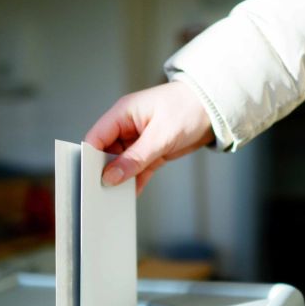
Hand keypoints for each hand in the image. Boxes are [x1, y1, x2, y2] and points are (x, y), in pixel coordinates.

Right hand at [84, 81, 213, 193]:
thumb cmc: (188, 108)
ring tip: (117, 197)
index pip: (96, 137)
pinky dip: (136, 181)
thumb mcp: (160, 136)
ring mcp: (139, 140)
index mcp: (123, 114)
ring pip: (122, 164)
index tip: (89, 178)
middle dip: (105, 171)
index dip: (90, 158)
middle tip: (102, 192)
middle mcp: (127, 127)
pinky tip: (132, 194)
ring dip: (121, 179)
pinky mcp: (152, 151)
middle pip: (106, 153)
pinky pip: (138, 169)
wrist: (214, 109)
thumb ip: (134, 158)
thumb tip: (111, 176)